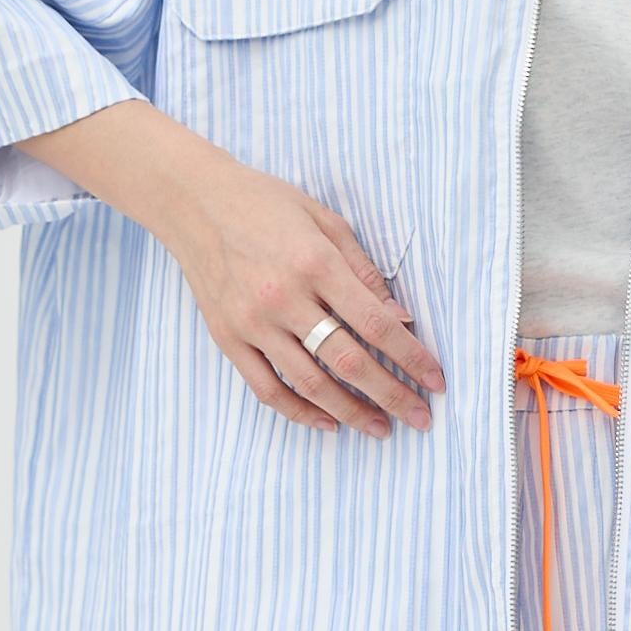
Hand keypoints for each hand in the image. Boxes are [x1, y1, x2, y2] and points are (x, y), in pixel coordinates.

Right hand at [10, 102, 441, 436]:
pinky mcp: (228, 339)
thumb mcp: (325, 221)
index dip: (411, 357)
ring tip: (380, 428)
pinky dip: (299, 412)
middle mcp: (284, 298)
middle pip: (348, 363)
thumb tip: (400, 318)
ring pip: (310, 384)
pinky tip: (328, 423)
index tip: (436, 381)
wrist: (194, 203)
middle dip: (392, 396)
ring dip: (351, 412)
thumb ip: (363, 270)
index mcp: (315, 263)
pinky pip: (267, 388)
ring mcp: (252, 323)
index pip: (375, 324)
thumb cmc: (266, 205)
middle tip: (421, 419)